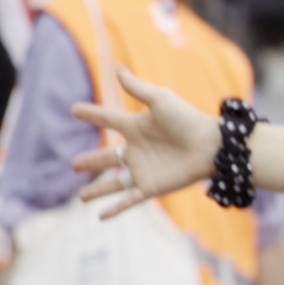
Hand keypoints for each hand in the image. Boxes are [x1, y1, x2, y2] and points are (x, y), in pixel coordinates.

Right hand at [69, 69, 224, 216]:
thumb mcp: (160, 100)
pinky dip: (115, 209)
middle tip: (72, 163)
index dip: (91, 114)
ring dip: (97, 190)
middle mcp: (137, 150)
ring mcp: (143, 170)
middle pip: (107, 156)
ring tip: (80, 196)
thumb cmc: (188, 120)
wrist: (211, 146)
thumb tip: (117, 67)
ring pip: (114, 182)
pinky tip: (100, 217)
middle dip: (90, 161)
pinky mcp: (151, 187)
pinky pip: (129, 200)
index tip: (73, 109)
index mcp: (136, 126)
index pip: (108, 119)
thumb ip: (137, 88)